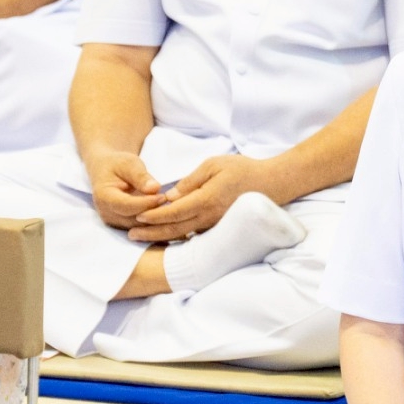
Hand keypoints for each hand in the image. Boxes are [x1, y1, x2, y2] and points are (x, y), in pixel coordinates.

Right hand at [86, 150, 165, 229]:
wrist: (108, 171)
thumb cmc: (118, 165)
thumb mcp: (129, 163)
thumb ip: (140, 176)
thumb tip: (154, 188)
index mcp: (103, 197)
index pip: (126, 205)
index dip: (145, 203)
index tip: (163, 196)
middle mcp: (107, 213)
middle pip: (134, 220)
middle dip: (153, 213)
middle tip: (171, 202)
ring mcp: (115, 222)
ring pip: (140, 228)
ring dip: (156, 220)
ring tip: (170, 206)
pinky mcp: (123, 226)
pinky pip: (141, 228)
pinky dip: (154, 222)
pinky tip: (165, 212)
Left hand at [127, 154, 274, 243]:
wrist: (272, 184)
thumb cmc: (243, 169)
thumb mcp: (213, 165)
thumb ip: (190, 181)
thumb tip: (170, 195)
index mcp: (206, 200)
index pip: (173, 211)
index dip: (153, 215)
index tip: (137, 217)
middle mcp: (209, 217)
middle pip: (175, 229)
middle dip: (151, 233)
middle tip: (131, 236)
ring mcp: (215, 225)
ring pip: (183, 235)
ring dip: (162, 236)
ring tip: (142, 238)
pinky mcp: (219, 227)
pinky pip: (195, 234)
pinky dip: (177, 236)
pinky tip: (165, 237)